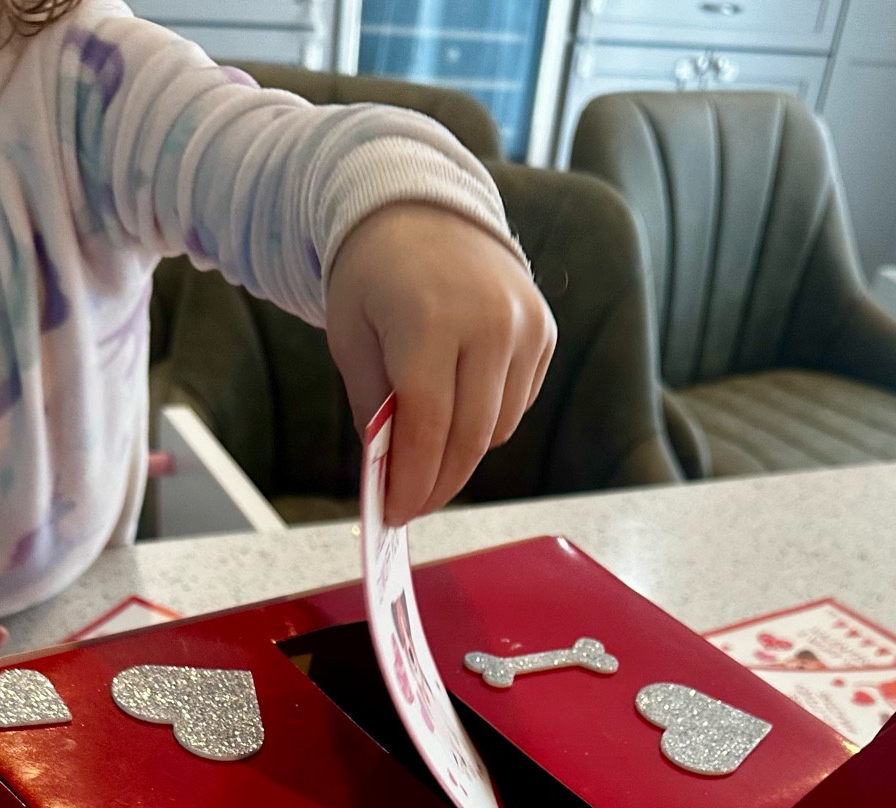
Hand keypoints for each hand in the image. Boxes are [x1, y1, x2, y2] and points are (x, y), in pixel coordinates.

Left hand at [326, 202, 555, 524]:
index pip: (428, 428)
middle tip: (412, 506)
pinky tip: (459, 402)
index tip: (395, 514)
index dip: (412, 482)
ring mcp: (525, 326)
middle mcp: (490, 322)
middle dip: (438, 484)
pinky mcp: (544, 332)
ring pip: (498, 430)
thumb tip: (390, 477)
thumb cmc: (374, 274)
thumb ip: (373, 410)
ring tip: (427, 446)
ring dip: (462, 452)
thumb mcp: (352, 339)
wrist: (421, 206)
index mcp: (433, 320)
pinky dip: (488, 419)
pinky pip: (518, 404)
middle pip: (470, 439)